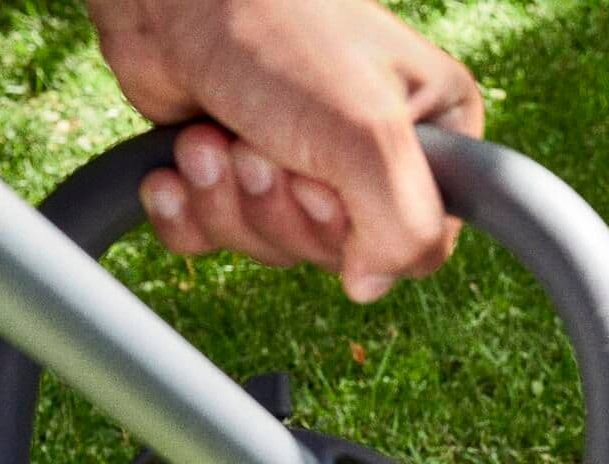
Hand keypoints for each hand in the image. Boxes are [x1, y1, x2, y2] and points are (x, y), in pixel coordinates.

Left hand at [85, 0, 482, 301]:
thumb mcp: (369, 134)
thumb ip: (404, 228)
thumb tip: (368, 286)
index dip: (360, 233)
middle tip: (260, 147)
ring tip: (211, 139)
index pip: (418, 244)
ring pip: (272, 247)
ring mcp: (299, 162)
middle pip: (335, 253)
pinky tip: (174, 166)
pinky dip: (187, 212)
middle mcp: (371, 154)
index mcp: (433, 135)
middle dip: (279, 209)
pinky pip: (214, 238)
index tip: (325, 181)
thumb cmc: (278, 32)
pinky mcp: (228, 169)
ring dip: (226, 202)